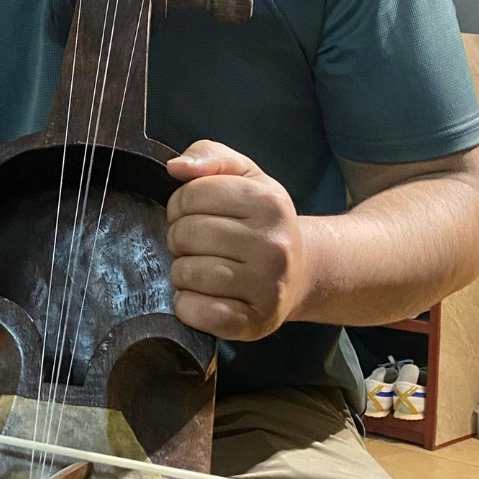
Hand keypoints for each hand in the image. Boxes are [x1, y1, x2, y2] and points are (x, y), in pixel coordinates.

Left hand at [165, 140, 308, 340]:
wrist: (302, 272)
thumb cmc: (262, 221)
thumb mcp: (245, 176)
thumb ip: (210, 156)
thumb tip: (176, 167)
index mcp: (268, 201)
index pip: (189, 195)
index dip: (180, 205)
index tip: (195, 214)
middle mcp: (273, 244)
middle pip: (184, 234)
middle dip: (180, 238)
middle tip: (199, 245)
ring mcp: (266, 286)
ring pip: (185, 273)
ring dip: (182, 272)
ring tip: (203, 268)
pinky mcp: (253, 322)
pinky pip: (197, 312)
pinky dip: (188, 306)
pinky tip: (202, 297)